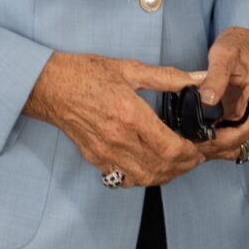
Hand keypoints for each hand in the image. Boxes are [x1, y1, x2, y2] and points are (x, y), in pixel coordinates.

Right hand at [25, 52, 204, 188]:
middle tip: (194, 157)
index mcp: (130, 115)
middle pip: (162, 168)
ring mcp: (106, 153)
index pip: (170, 148)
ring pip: (145, 178)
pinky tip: (151, 166)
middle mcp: (119, 139)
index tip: (199, 147)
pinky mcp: (96, 159)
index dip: (191, 153)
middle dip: (184, 166)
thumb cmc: (85, 74)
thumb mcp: (129, 69)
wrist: (48, 86)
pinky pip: (125, 178)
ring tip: (177, 163)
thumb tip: (198, 79)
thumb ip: (167, 77)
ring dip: (166, 175)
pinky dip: (143, 177)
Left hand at [194, 27, 248, 160]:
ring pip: (243, 134)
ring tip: (200, 143)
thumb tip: (207, 99)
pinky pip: (239, 127)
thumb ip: (215, 77)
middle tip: (198, 146)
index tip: (209, 141)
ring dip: (224, 141)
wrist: (246, 41)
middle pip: (247, 134)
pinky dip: (224, 134)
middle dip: (224, 143)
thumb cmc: (237, 44)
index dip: (230, 138)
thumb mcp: (222, 55)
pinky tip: (207, 136)